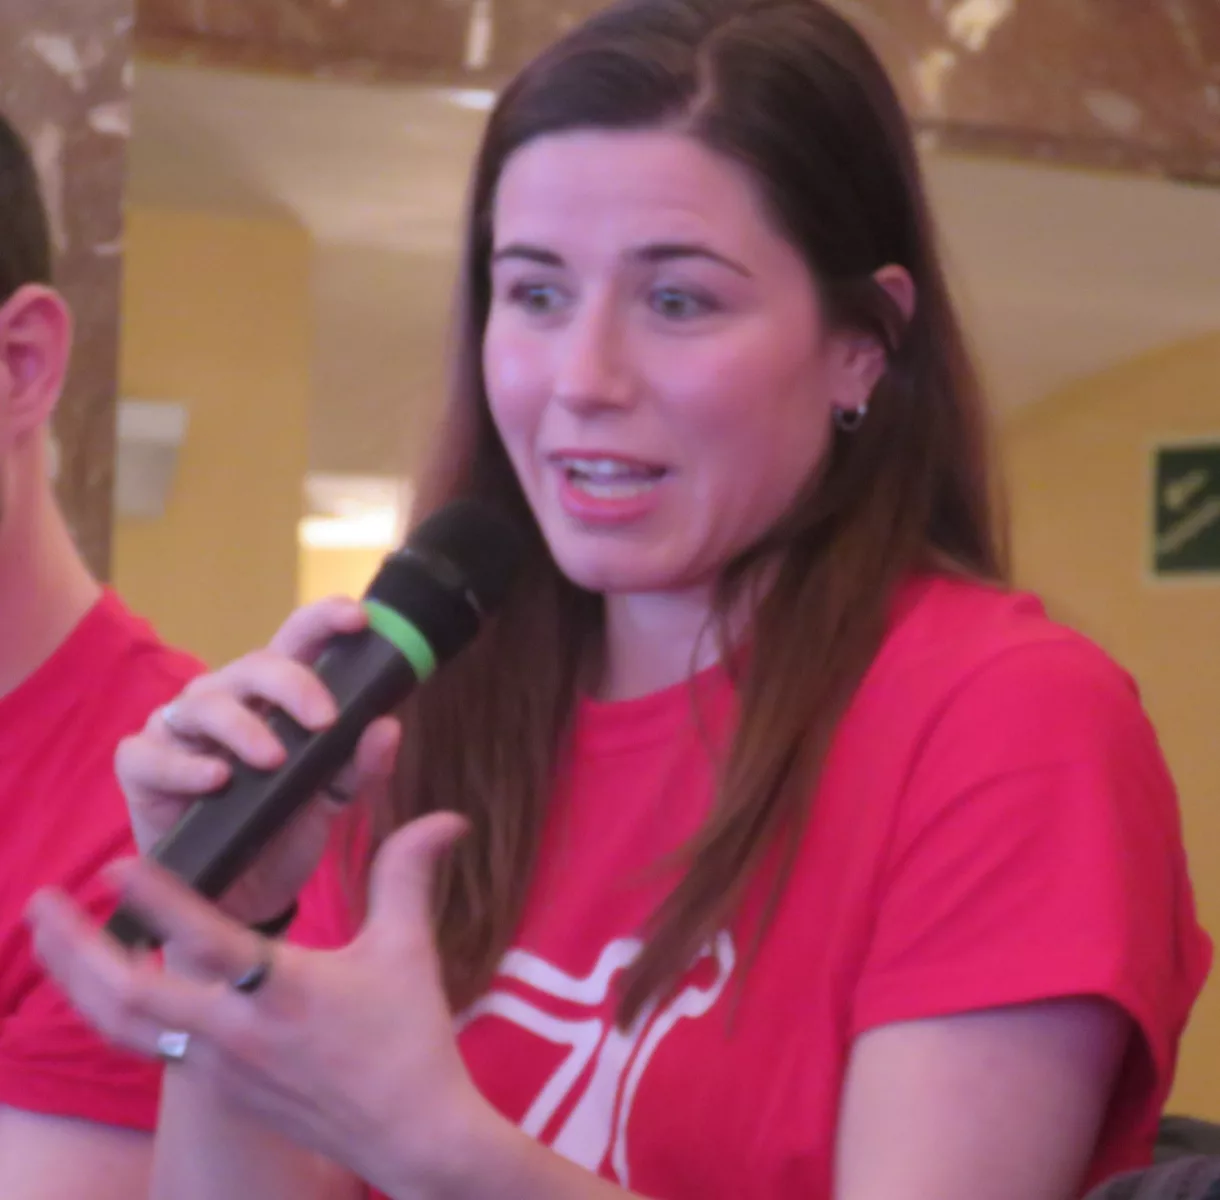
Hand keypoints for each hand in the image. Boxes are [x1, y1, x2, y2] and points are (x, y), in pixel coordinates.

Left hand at [25, 815, 491, 1198]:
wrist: (410, 1134)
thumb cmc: (410, 1037)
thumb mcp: (408, 949)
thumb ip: (408, 873)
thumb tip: (449, 817)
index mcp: (284, 991)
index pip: (206, 940)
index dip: (156, 900)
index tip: (113, 864)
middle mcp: (237, 1033)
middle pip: (129, 995)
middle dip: (75, 949)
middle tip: (41, 903)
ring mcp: (220, 1068)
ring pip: (125, 1026)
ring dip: (80, 982)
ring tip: (52, 942)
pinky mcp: (218, 1088)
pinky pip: (150, 1044)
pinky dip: (119, 1009)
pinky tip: (110, 985)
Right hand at [118, 596, 400, 925]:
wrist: (243, 895)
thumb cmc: (286, 828)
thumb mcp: (334, 801)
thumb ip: (362, 767)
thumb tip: (388, 727)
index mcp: (277, 695)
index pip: (298, 638)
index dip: (325, 619)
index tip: (360, 619)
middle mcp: (227, 698)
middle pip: (256, 664)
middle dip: (293, 684)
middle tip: (324, 720)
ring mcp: (180, 728)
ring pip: (205, 702)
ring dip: (244, 727)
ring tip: (272, 760)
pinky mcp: (141, 766)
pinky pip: (151, 754)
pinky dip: (185, 767)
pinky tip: (216, 780)